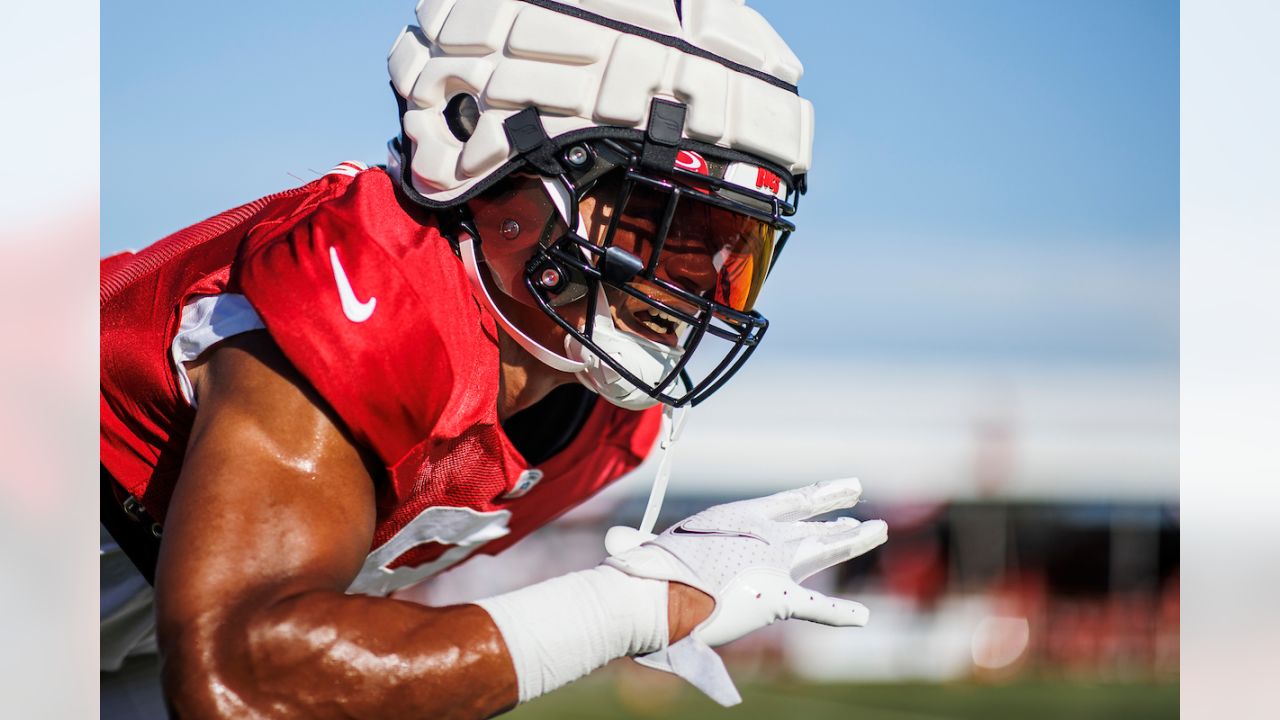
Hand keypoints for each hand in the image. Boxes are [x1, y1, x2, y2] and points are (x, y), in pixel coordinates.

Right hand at [605, 478, 886, 704]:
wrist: (655, 592)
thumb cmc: (645, 572)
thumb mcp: (646, 551)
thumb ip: (636, 547)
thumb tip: (611, 544)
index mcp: (736, 517)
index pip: (785, 502)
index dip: (816, 496)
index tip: (842, 488)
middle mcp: (762, 535)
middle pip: (811, 526)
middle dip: (840, 520)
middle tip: (864, 515)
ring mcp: (774, 564)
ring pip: (823, 551)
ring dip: (852, 541)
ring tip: (878, 531)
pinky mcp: (778, 597)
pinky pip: (817, 608)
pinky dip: (840, 614)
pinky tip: (863, 617)